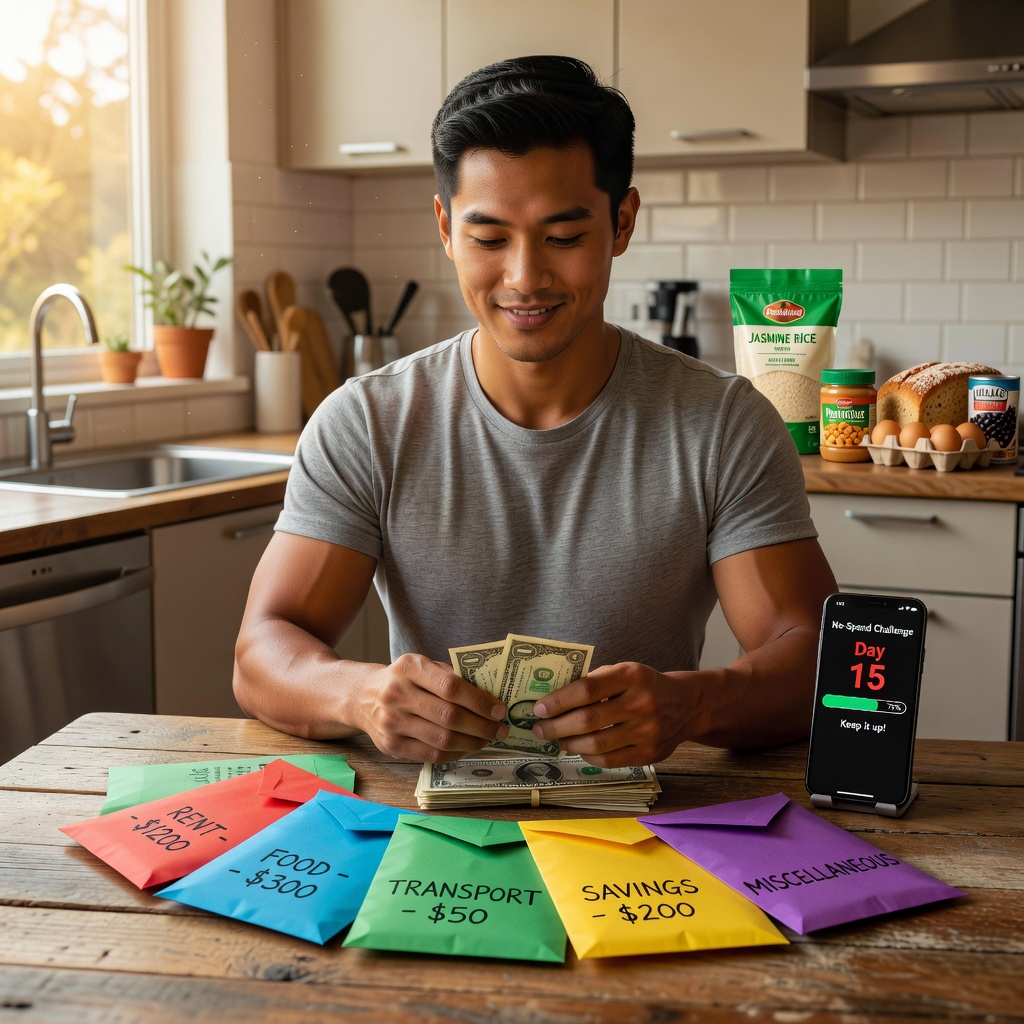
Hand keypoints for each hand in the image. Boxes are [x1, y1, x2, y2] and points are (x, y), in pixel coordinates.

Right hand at [351, 653, 507, 761]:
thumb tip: (489, 698)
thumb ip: (450, 677)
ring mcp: (392, 722)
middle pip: (449, 716)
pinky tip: (467, 747)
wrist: (362, 696)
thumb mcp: (423, 665)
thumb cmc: (403, 679)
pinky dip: (455, 754)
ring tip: (487, 739)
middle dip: (482, 726)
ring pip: (442, 739)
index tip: (499, 709)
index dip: (479, 701)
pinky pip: (431, 755)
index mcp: (409, 667)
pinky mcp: (391, 745)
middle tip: (500, 729)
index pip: (451, 687)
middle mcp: (397, 693)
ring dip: (472, 742)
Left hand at [531, 662, 694, 767]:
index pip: (587, 688)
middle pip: (588, 719)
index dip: (558, 700)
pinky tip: (579, 749)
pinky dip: (588, 756)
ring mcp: (648, 731)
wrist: (687, 705)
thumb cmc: (645, 685)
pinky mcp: (650, 753)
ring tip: (556, 739)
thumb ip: (595, 681)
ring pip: (596, 744)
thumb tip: (554, 699)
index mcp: (631, 675)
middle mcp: (641, 703)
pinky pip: (609, 760)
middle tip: (539, 729)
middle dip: (556, 726)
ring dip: (569, 743)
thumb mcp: (625, 671)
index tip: (539, 708)